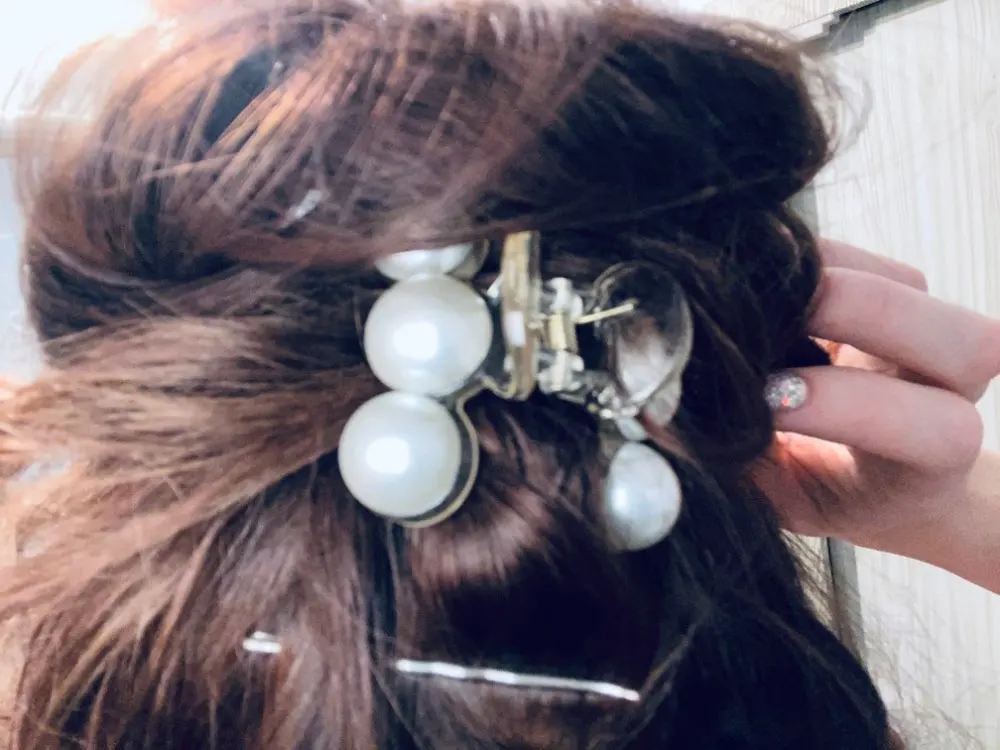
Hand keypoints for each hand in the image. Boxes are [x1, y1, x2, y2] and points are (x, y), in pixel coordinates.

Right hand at [752, 239, 999, 568]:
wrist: (885, 469)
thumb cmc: (829, 490)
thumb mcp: (783, 498)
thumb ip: (736, 465)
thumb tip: (658, 414)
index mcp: (935, 458)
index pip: (930, 427)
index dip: (842, 406)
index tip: (763, 402)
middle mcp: (956, 389)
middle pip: (958, 342)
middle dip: (851, 313)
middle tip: (766, 320)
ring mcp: (936, 330)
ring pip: (908, 284)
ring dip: (822, 274)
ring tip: (753, 301)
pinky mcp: (904, 290)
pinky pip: (862, 255)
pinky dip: (802, 257)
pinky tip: (759, 285)